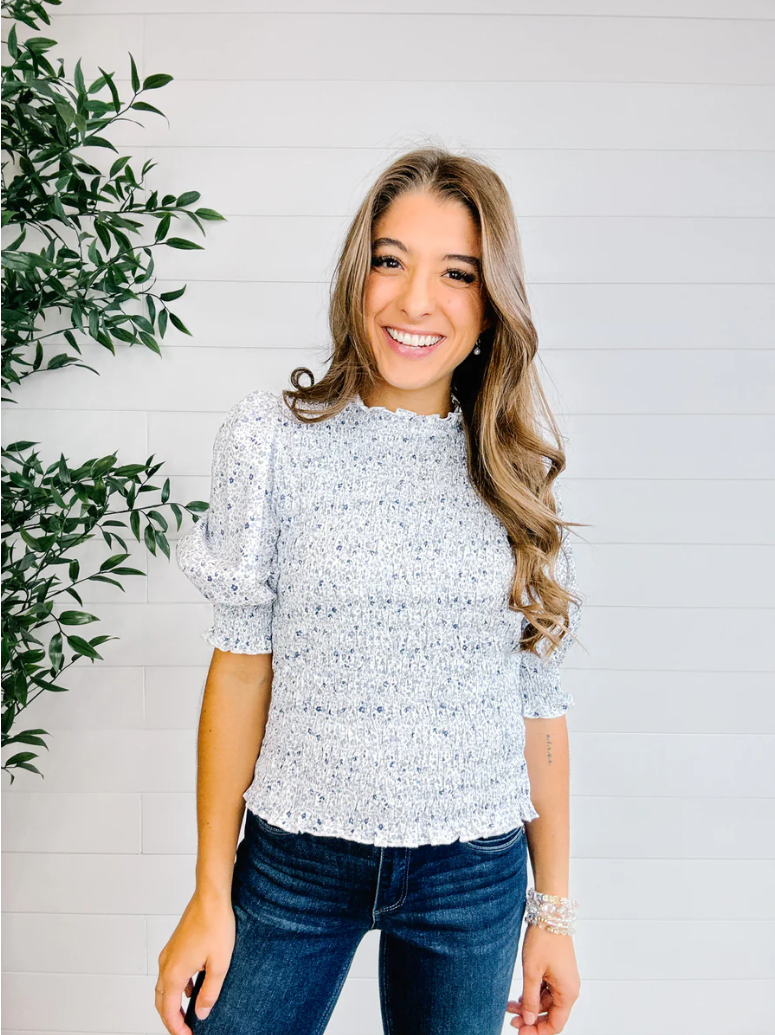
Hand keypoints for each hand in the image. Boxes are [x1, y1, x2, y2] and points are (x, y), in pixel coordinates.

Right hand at [155, 889, 235, 1033]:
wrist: (211, 896)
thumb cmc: (216, 925)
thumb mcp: (219, 964)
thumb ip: (209, 992)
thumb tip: (201, 1012)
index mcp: (174, 973)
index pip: (168, 1011)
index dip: (176, 1028)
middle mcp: (166, 964)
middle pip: (161, 1001)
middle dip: (171, 1019)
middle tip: (184, 1030)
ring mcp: (168, 953)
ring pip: (163, 986)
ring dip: (171, 1002)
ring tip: (187, 1013)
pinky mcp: (175, 945)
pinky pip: (169, 973)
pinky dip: (175, 986)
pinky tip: (191, 987)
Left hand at [505, 923, 580, 1032]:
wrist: (550, 914)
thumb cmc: (543, 940)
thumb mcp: (532, 972)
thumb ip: (530, 999)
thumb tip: (529, 1020)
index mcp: (568, 993)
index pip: (555, 1024)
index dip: (538, 1031)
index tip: (520, 1031)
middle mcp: (569, 989)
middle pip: (550, 1014)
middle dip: (530, 1019)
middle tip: (511, 1019)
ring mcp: (563, 980)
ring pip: (546, 1002)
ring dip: (529, 1006)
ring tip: (509, 1006)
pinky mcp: (557, 972)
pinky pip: (545, 990)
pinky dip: (532, 994)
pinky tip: (518, 996)